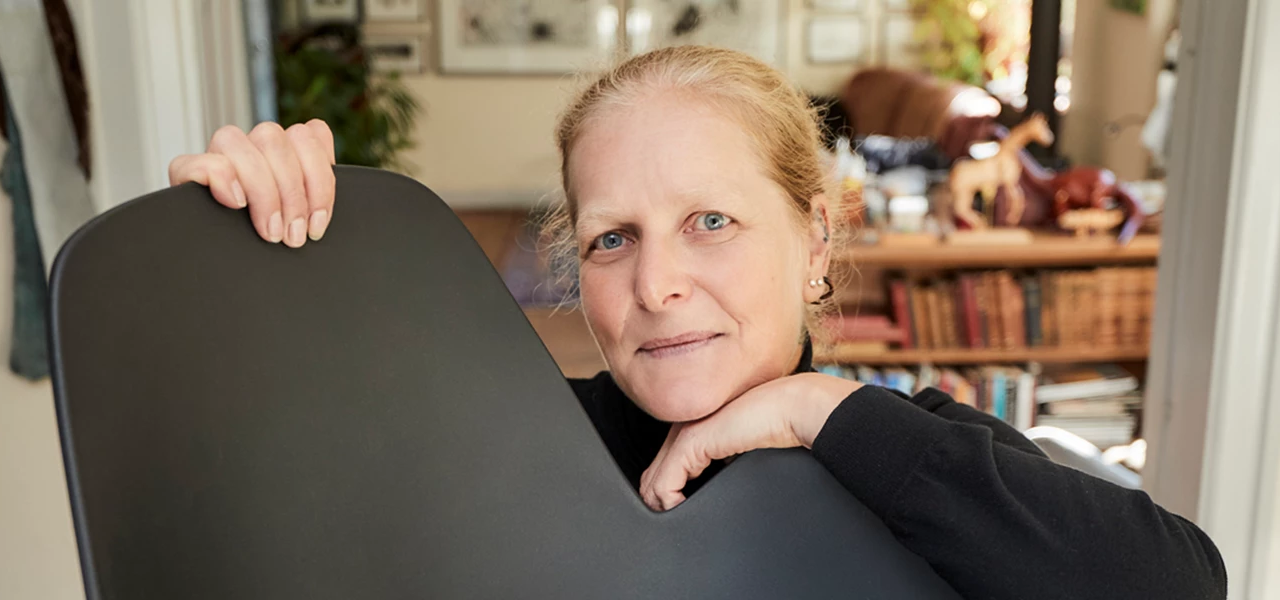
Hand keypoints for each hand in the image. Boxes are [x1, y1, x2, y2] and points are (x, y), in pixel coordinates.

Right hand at [167, 120, 336, 247]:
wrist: (227, 285)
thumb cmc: (276, 252)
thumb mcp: (307, 224)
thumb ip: (320, 192)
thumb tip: (329, 167)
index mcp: (286, 154)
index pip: (310, 133)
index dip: (321, 177)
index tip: (318, 224)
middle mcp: (252, 149)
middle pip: (274, 137)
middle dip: (292, 192)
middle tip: (294, 236)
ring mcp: (216, 159)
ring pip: (234, 138)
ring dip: (260, 188)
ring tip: (270, 231)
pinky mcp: (185, 177)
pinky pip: (195, 159)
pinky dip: (219, 178)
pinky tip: (235, 204)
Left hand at [638, 373, 860, 510]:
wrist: (793, 407)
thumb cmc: (779, 427)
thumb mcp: (740, 452)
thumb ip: (721, 465)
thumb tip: (715, 493)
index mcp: (695, 429)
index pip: (665, 469)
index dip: (672, 495)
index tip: (688, 509)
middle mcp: (683, 428)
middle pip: (652, 479)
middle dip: (665, 505)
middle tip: (686, 519)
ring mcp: (683, 434)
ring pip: (652, 485)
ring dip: (667, 509)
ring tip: (689, 518)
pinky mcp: (690, 442)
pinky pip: (663, 487)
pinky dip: (673, 506)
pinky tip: (691, 510)